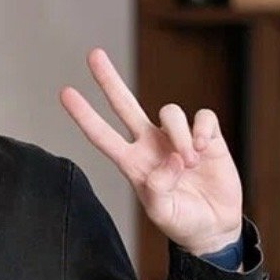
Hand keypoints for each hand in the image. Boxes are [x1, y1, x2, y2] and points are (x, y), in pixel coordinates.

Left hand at [59, 48, 242, 252]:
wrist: (214, 226)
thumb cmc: (182, 220)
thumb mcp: (163, 213)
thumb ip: (159, 191)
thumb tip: (170, 160)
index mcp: (132, 163)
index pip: (102, 135)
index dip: (84, 116)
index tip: (65, 93)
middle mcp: (150, 144)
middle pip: (125, 105)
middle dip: (108, 80)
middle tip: (92, 54)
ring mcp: (176, 137)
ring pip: (170, 112)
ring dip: (179, 135)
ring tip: (190, 163)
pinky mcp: (205, 136)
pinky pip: (202, 117)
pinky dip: (202, 130)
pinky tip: (204, 148)